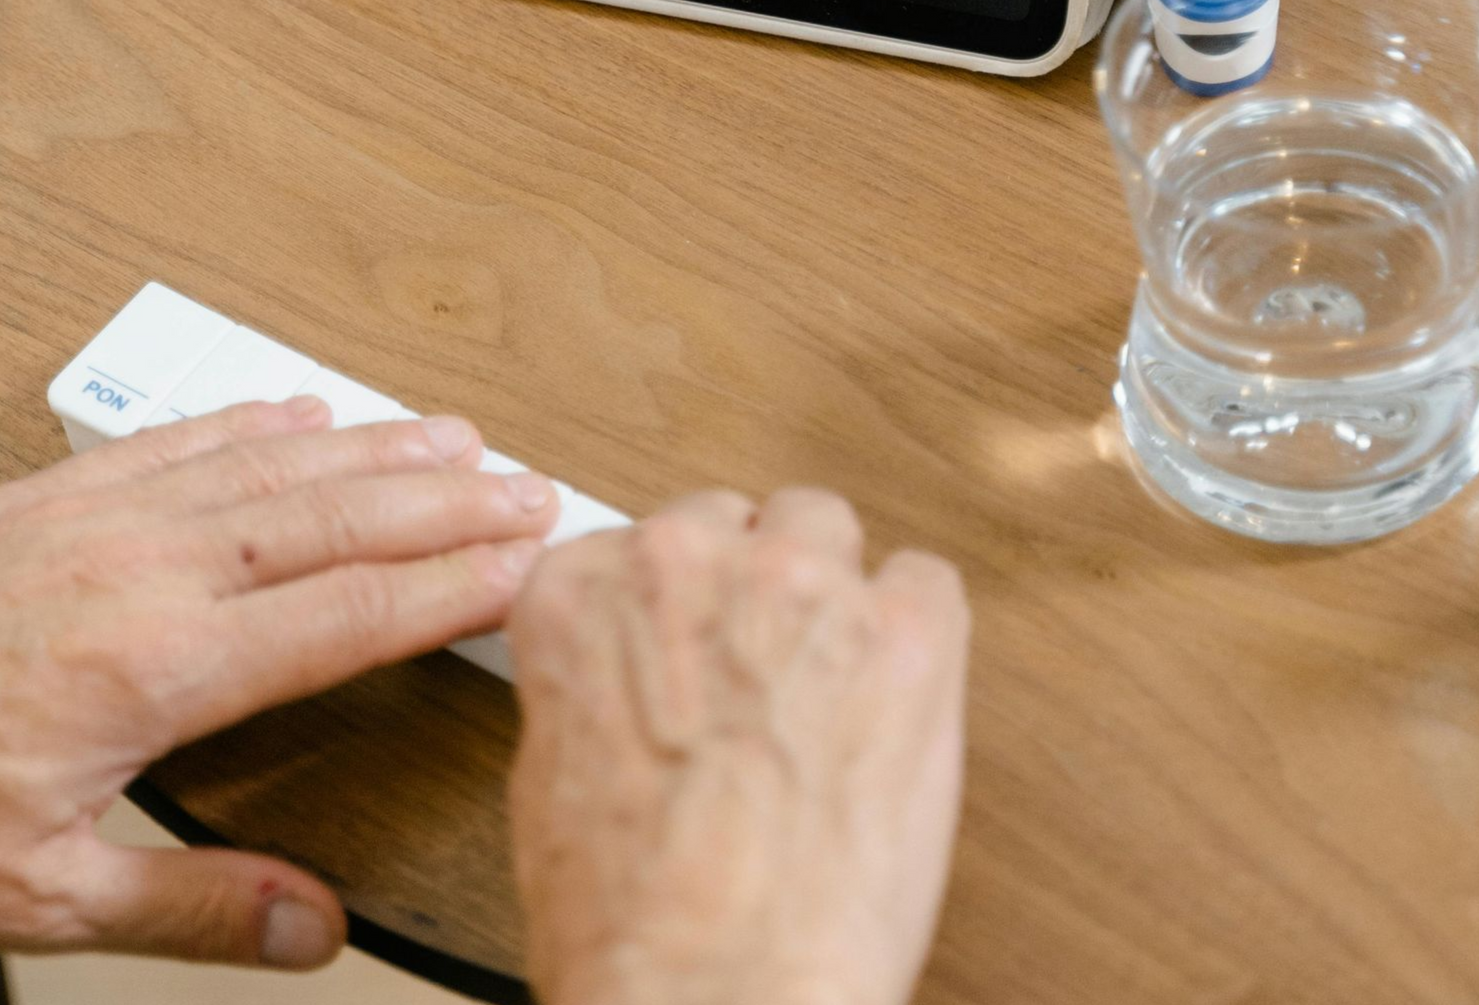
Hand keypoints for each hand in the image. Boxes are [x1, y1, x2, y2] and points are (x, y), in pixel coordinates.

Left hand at [0, 398, 557, 966]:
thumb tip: (316, 926)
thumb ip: (193, 905)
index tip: (531, 564)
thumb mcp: (37, 895)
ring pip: (269, 464)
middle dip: (446, 506)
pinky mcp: (46, 496)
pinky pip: (178, 441)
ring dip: (372, 449)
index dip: (451, 588)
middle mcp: (138, 568)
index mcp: (150, 666)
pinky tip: (302, 412)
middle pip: (331, 520)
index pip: (344, 614)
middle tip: (534, 489)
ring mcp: (92, 517)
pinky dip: (256, 422)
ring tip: (454, 438)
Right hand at [507, 491, 968, 1004]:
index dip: (679, 604)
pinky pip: (926, 578)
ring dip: (831, 590)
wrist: (715, 990)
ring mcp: (799, 583)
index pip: (642, 541)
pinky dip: (918, 628)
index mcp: (585, 592)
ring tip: (835, 681)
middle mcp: (686, 559)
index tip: (695, 643)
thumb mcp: (551, 775)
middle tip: (766, 673)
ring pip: (826, 526)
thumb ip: (599, 678)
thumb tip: (646, 674)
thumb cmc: (630, 920)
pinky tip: (901, 691)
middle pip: (738, 521)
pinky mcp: (905, 629)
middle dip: (753, 588)